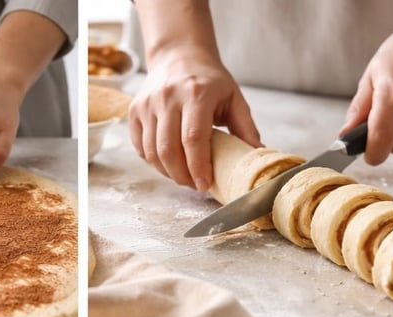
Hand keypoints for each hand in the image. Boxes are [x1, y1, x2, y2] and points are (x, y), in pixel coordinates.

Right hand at [129, 48, 259, 191]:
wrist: (179, 55)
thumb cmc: (209, 80)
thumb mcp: (233, 97)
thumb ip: (246, 127)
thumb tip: (257, 155)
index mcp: (196, 94)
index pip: (193, 139)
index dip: (198, 166)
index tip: (204, 184)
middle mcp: (167, 98)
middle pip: (168, 150)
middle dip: (181, 175)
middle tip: (194, 184)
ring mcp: (147, 104)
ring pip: (151, 152)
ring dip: (167, 172)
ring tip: (182, 176)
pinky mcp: (134, 111)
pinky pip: (140, 147)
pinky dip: (153, 161)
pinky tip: (168, 163)